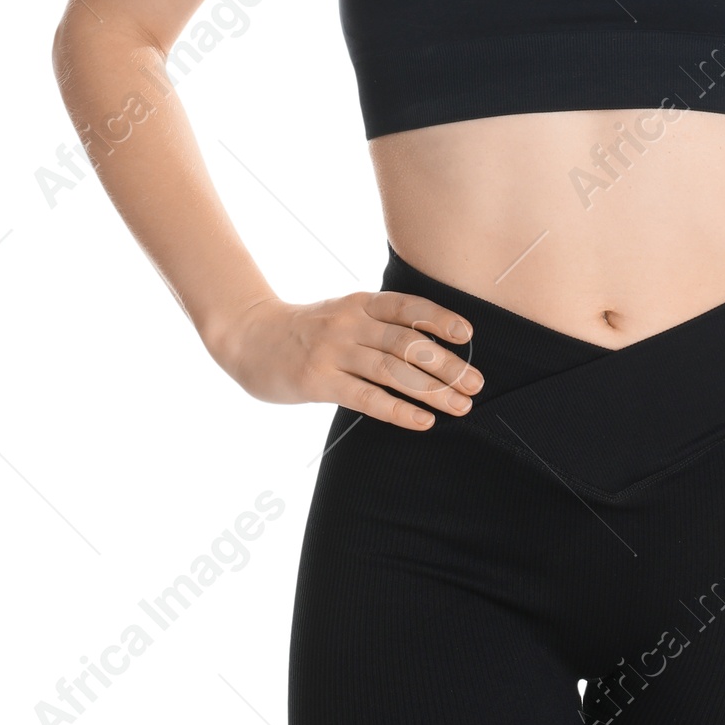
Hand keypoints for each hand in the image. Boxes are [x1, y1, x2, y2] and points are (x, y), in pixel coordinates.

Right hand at [210, 287, 482, 429]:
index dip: (440, 319)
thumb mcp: (343, 314)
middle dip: (447, 365)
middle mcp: (349, 323)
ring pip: (393, 371)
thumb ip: (379, 324)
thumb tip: (432, 345)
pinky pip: (366, 398)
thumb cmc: (306, 330)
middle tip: (476, 385)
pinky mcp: (318, 381)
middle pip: (408, 343)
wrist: (249, 338)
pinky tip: (423, 421)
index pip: (408, 307)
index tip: (469, 335)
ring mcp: (333, 352)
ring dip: (432, 390)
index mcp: (360, 303)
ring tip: (460, 406)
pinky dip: (398, 410)